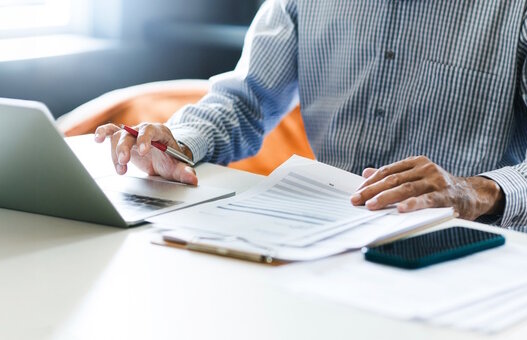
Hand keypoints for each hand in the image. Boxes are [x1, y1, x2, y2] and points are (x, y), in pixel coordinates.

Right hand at [94, 123, 197, 184]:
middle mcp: (143, 130)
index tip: (143, 151)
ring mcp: (131, 134)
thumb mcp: (178, 165)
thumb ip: (184, 171)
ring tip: (121, 170)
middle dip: (124, 147)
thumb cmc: (170, 159)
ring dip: (116, 153)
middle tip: (124, 162)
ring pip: (118, 137)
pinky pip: (110, 132)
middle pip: (129, 134)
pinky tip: (97, 140)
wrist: (164, 157)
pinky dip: (102, 133)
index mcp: (160, 132)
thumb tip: (192, 179)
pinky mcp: (123, 139)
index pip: (150, 131)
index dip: (145, 139)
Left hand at [351, 156, 503, 219]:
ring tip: (371, 205)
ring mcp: (436, 181)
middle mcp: (425, 168)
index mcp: (416, 162)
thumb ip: (393, 175)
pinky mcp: (446, 195)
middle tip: (357, 200)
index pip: (387, 171)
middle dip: (372, 191)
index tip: (356, 192)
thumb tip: (366, 172)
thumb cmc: (439, 187)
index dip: (370, 182)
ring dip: (386, 197)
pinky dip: (412, 204)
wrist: (472, 194)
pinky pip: (426, 200)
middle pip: (392, 179)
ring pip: (405, 188)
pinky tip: (400, 209)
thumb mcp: (416, 176)